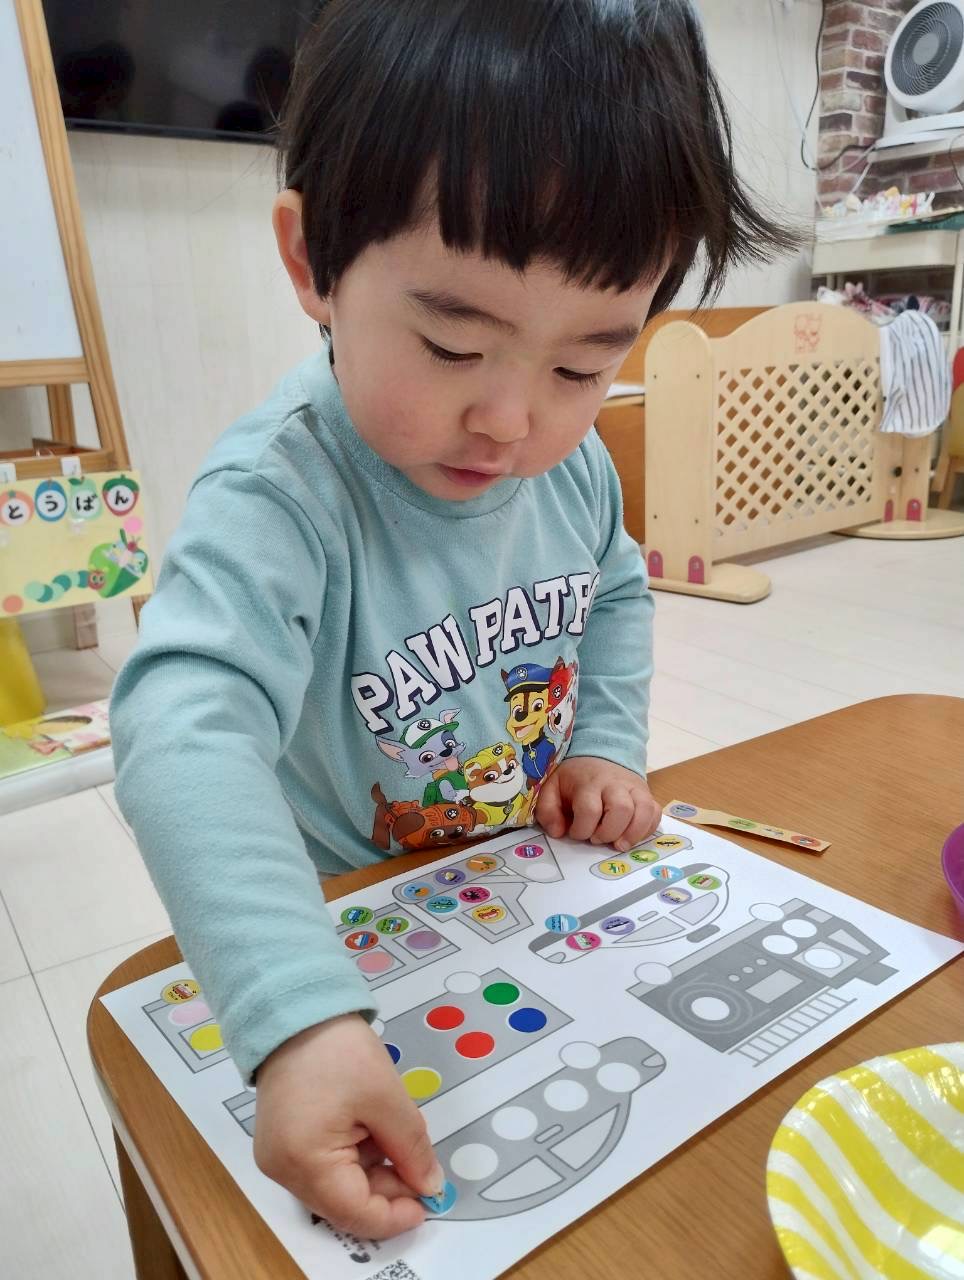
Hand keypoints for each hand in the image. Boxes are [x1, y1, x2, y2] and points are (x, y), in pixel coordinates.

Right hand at [254, 1014, 443, 1239]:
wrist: (298, 1009)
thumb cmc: (341, 1051)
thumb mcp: (387, 1098)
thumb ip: (411, 1149)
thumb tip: (429, 1187)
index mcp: (304, 1163)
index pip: (354, 1213)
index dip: (395, 1216)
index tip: (429, 1202)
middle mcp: (283, 1170)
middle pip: (342, 1202)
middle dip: (386, 1190)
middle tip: (421, 1168)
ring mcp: (278, 1156)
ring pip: (334, 1186)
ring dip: (370, 1171)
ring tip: (394, 1136)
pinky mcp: (281, 1141)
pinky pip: (321, 1166)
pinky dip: (351, 1157)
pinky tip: (371, 1130)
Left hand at [536, 756, 660, 851]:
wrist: (598, 756)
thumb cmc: (575, 778)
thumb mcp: (552, 788)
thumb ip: (548, 810)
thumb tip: (558, 832)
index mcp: (589, 783)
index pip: (590, 809)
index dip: (582, 829)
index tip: (575, 833)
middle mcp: (615, 785)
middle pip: (622, 809)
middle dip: (609, 832)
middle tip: (597, 839)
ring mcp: (634, 789)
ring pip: (645, 810)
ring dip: (633, 834)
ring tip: (619, 844)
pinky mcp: (646, 795)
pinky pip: (655, 813)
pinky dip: (648, 828)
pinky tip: (632, 836)